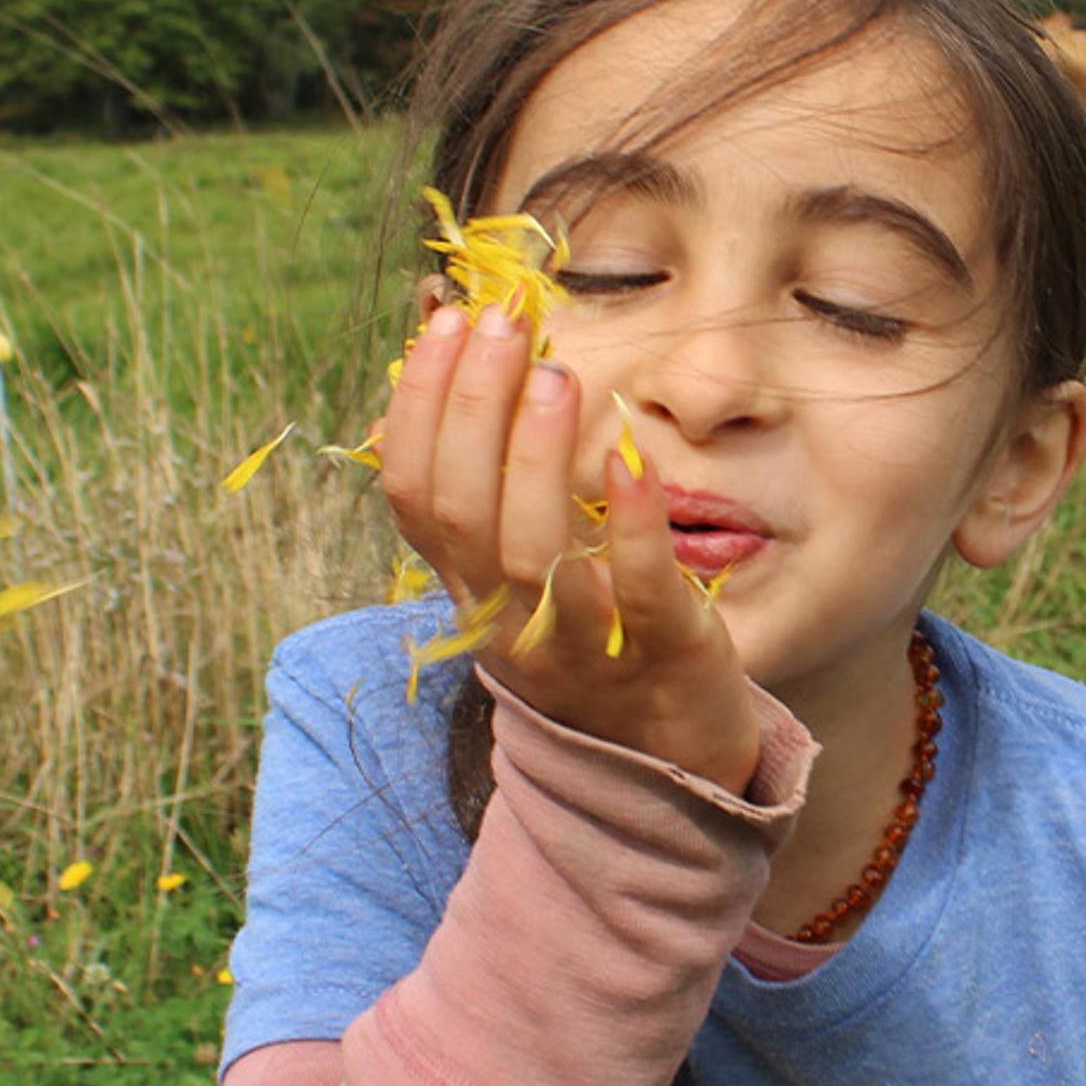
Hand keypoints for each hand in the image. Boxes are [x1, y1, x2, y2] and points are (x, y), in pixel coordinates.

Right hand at [371, 301, 762, 791]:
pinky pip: (637, 590)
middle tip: (503, 324)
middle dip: (473, 408)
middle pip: (464, 511)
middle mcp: (509, 618)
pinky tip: (629, 458)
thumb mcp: (523, 574)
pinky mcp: (662, 653)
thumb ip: (499, 486)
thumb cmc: (596, 641)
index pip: (413, 494)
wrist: (672, 765)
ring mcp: (582, 642)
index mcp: (468, 590)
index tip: (443, 320)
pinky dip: (631, 526)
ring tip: (557, 375)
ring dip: (535, 456)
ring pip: (532, 552)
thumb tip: (478, 359)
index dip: (419, 406)